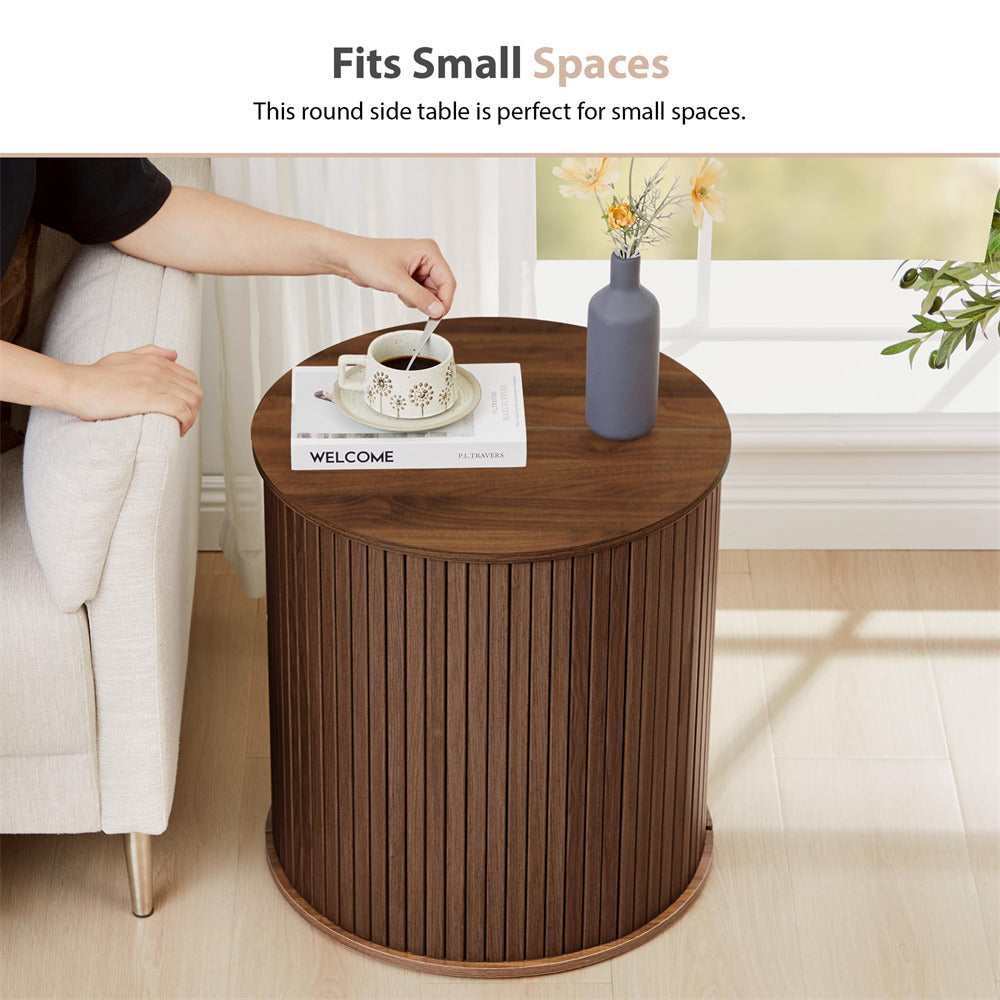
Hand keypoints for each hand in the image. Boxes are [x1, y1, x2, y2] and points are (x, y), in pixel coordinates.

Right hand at [66, 345, 202, 435]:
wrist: (75, 385)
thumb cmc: (95, 376)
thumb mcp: (124, 356)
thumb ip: (150, 352)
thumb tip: (175, 354)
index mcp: (155, 360)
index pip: (190, 379)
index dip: (190, 398)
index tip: (180, 411)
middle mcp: (158, 369)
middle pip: (195, 392)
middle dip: (193, 410)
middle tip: (181, 423)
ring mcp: (154, 383)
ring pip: (192, 401)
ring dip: (191, 418)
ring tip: (179, 428)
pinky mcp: (147, 398)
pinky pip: (181, 410)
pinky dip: (185, 422)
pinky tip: (177, 430)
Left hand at [343, 236, 456, 318]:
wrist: (349, 258)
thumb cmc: (368, 259)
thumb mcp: (396, 281)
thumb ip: (419, 297)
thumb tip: (437, 311)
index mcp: (428, 251)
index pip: (448, 281)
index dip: (444, 301)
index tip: (437, 316)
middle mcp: (427, 258)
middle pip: (441, 289)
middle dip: (427, 300)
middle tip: (410, 301)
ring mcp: (419, 267)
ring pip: (430, 294)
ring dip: (417, 299)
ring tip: (399, 291)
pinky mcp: (411, 276)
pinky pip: (420, 294)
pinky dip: (410, 298)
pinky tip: (397, 291)